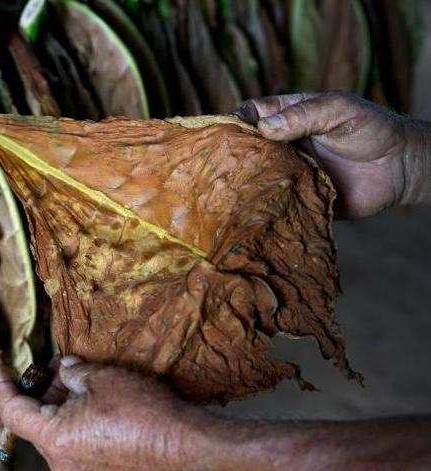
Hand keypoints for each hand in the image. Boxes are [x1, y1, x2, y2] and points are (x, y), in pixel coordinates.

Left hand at [0, 356, 214, 470]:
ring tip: (80, 381)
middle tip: (55, 366)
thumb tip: (62, 369)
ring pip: (58, 434)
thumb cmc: (144, 412)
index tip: (1, 369)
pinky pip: (77, 446)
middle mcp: (62, 465)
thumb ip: (72, 371)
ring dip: (62, 407)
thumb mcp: (102, 378)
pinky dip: (76, 423)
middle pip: (37, 423)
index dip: (2, 388)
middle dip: (42, 392)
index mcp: (55, 440)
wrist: (187, 449)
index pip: (12, 413)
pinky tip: (95, 404)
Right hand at [235, 91, 429, 217]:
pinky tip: (254, 208)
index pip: (252, 115)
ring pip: (257, 177)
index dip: (236, 121)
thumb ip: (304, 115)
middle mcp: (283, 145)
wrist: (400, 168)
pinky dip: (264, 206)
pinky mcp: (297, 198)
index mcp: (288, 117)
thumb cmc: (372, 129)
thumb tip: (264, 128)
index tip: (228, 132)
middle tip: (223, 164)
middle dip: (234, 156)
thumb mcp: (338, 110)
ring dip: (246, 182)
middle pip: (248, 149)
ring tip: (232, 189)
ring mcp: (288, 172)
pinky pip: (276, 203)